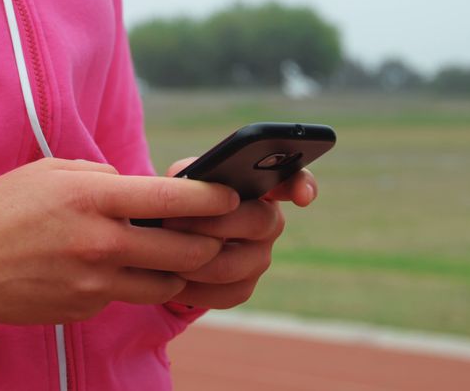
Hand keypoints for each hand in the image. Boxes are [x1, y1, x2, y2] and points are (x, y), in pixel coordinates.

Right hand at [0, 158, 239, 323]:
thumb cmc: (3, 207)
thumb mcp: (52, 172)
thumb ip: (103, 177)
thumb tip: (144, 189)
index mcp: (91, 199)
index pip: (171, 200)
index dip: (211, 198)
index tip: (231, 195)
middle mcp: (98, 244)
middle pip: (184, 251)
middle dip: (207, 242)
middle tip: (211, 232)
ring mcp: (92, 283)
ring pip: (165, 284)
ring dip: (175, 269)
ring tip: (166, 253)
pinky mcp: (83, 309)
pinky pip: (126, 297)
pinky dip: (130, 283)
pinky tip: (111, 268)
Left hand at [161, 158, 317, 308]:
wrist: (168, 240)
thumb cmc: (181, 200)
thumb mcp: (182, 179)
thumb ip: (191, 175)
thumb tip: (192, 188)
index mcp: (260, 187)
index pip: (294, 181)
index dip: (303, 186)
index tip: (302, 197)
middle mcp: (269, 221)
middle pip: (257, 222)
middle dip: (211, 223)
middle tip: (174, 221)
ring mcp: (260, 258)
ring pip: (233, 265)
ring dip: (193, 259)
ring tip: (165, 249)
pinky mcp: (243, 288)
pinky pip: (223, 294)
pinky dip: (192, 287)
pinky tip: (171, 277)